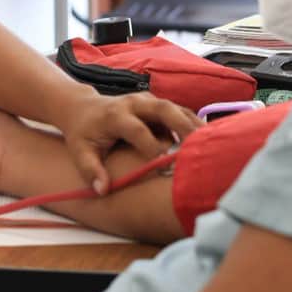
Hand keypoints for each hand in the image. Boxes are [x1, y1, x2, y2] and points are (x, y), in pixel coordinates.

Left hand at [56, 91, 201, 192]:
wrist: (82, 107)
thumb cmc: (83, 133)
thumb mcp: (80, 151)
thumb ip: (90, 170)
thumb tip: (102, 191)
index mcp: (115, 115)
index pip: (137, 129)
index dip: (151, 146)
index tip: (164, 165)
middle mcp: (134, 103)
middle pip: (163, 109)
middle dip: (182, 125)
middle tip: (199, 145)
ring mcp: (147, 101)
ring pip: (175, 108)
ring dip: (193, 123)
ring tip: (211, 142)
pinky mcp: (156, 104)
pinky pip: (178, 111)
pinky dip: (192, 123)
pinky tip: (206, 139)